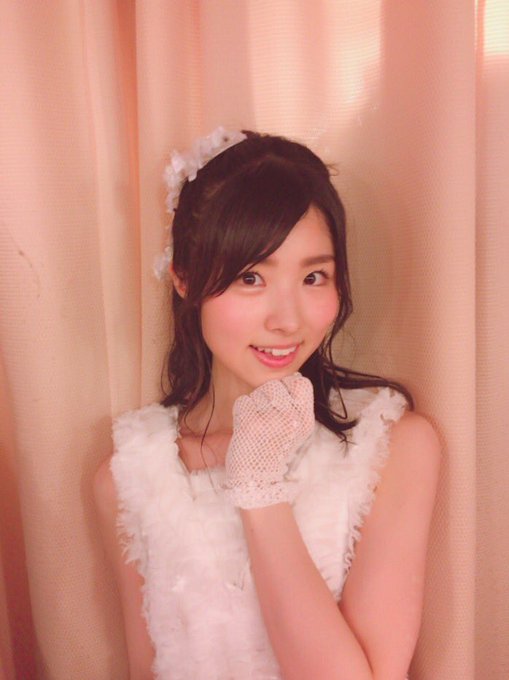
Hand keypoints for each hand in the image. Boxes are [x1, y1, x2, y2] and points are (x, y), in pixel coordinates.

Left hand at [223, 373, 314, 508]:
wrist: (259, 480)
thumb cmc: (274, 450)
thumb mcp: (297, 429)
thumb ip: (296, 405)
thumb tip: (293, 376)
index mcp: (305, 418)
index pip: (300, 382)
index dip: (287, 387)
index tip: (281, 403)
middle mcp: (291, 417)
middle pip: (275, 385)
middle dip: (267, 396)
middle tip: (266, 417)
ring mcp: (271, 419)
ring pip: (257, 392)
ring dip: (254, 404)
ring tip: (257, 424)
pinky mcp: (250, 422)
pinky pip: (243, 401)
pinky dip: (241, 411)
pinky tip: (246, 426)